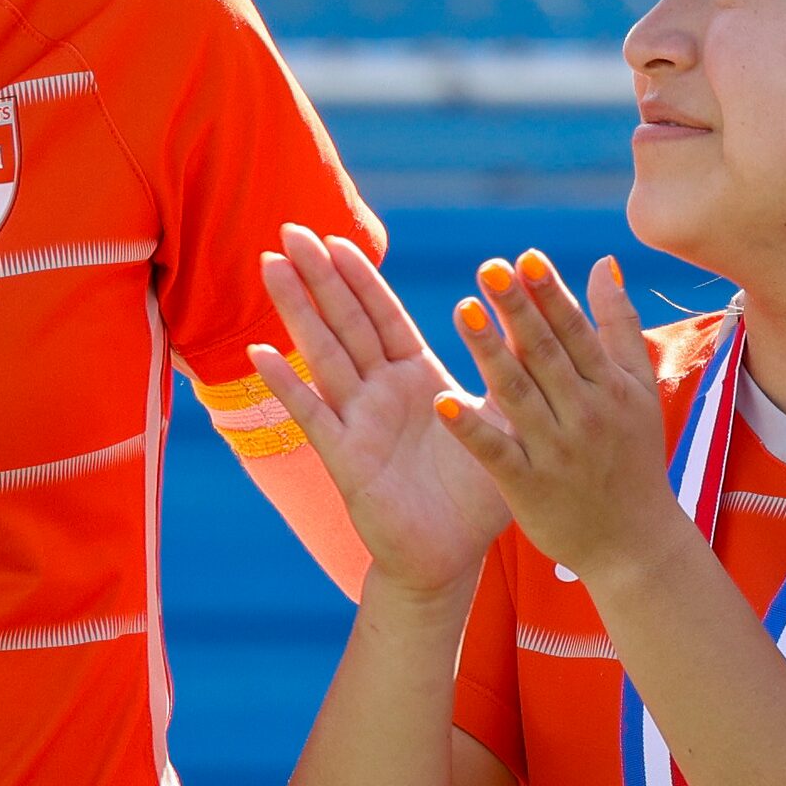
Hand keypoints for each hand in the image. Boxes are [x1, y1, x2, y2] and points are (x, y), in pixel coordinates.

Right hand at [251, 224, 509, 602]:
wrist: (450, 556)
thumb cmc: (475, 493)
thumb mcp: (500, 422)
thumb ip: (506, 372)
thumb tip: (525, 318)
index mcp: (416, 377)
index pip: (384, 315)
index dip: (359, 276)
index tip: (335, 237)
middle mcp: (379, 392)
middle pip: (345, 322)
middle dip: (319, 276)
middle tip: (289, 229)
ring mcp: (357, 421)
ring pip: (323, 354)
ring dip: (296, 310)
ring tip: (271, 266)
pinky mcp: (345, 457)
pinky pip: (313, 415)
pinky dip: (287, 385)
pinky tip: (260, 354)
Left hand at [437, 251, 685, 584]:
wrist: (635, 544)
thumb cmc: (633, 456)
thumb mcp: (638, 390)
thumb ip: (619, 325)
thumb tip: (603, 262)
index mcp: (611, 387)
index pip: (576, 332)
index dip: (550, 294)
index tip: (525, 256)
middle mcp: (586, 414)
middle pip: (546, 354)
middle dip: (518, 309)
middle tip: (488, 267)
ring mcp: (555, 450)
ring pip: (517, 394)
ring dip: (489, 352)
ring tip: (461, 309)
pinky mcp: (528, 485)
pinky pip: (495, 452)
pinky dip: (469, 428)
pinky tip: (441, 402)